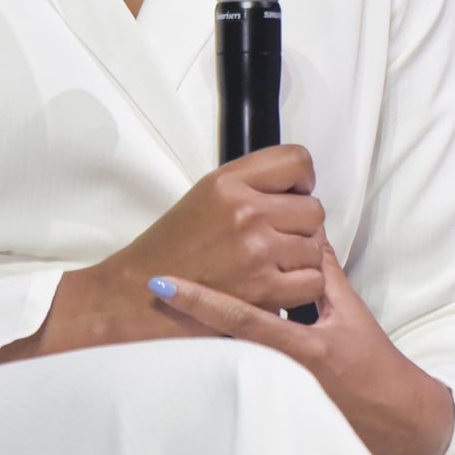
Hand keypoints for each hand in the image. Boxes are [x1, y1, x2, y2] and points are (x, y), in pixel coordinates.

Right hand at [0, 145, 324, 360]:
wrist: (137, 294)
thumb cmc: (171, 247)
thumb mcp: (206, 196)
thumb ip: (251, 184)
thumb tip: (298, 186)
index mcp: (229, 182)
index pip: (298, 161)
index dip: (302, 181)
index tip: (292, 195)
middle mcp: (246, 212)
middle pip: (313, 208)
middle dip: (301, 225)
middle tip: (278, 238)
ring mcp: (256, 251)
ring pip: (316, 246)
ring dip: (301, 258)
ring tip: (273, 264)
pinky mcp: (263, 291)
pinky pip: (312, 281)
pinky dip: (300, 287)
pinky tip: (278, 286)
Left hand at [148, 241, 454, 454]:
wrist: (395, 422)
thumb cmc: (375, 367)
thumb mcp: (349, 316)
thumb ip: (323, 273)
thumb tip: (304, 232)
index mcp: (302, 347)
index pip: (242, 319)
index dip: (199, 301)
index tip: (162, 283)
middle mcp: (281, 372)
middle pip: (221, 338)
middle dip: (186, 312)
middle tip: (151, 283)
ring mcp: (274, 389)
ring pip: (225, 355)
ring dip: (199, 328)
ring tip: (164, 301)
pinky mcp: (273, 401)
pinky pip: (239, 370)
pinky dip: (219, 349)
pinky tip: (197, 335)